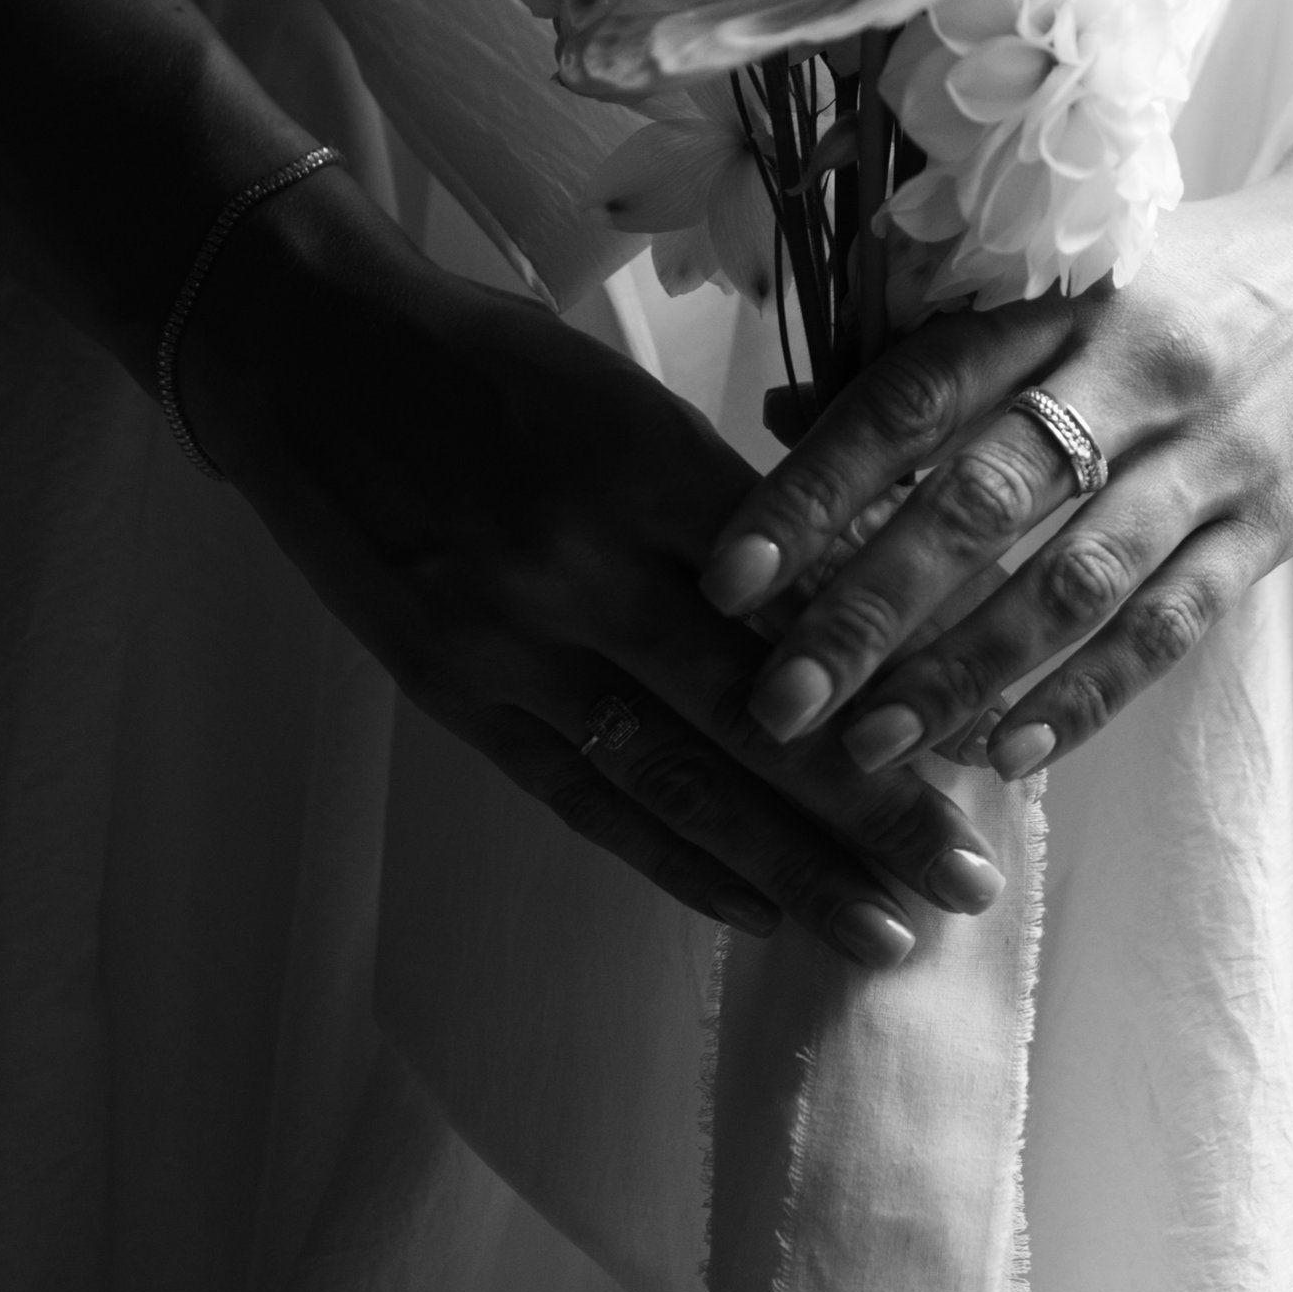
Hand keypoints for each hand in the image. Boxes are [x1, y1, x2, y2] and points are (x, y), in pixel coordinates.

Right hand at [176, 166, 1006, 966]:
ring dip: (785, 868)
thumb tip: (842, 598)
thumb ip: (725, 500)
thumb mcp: (626, 393)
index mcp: (641, 465)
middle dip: (867, 807)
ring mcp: (508, 644)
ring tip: (881, 935)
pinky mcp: (454, 695)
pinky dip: (671, 862)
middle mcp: (579, 566)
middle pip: (751, 710)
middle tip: (967, 881)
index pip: (792, 594)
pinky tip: (752, 913)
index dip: (889, 678)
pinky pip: (580, 797)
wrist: (307, 356)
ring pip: (672, 779)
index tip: (984, 744)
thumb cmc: (488, 357)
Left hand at [694, 147, 1292, 780]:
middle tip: (778, 698)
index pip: (914, 394)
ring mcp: (1212, 449)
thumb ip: (938, 351)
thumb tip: (788, 414)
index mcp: (1058, 298)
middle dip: (869, 607)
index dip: (815, 487)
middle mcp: (1131, 367)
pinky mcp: (1278, 517)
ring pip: (1074, 577)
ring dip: (966, 671)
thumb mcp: (1072, 281)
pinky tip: (1012, 749)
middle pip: (982, 496)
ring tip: (873, 748)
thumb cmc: (1203, 276)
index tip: (730, 575)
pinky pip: (1173, 620)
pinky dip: (1088, 692)